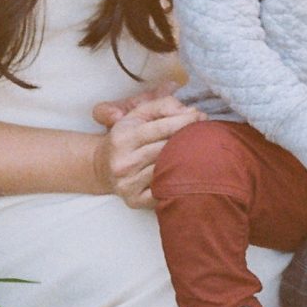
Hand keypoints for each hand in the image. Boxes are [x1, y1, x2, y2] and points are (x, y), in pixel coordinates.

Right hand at [92, 89, 197, 209]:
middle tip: (204, 133)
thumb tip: (190, 112)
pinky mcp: (134, 201)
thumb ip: (162, 106)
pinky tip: (185, 174)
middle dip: (187, 139)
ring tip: (199, 152)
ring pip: (166, 170)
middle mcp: (123, 162)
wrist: (102, 167)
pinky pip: (163, 192)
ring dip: (185, 161)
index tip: (201, 117)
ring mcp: (128, 183)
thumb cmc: (127, 137)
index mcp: (122, 137)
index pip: (159, 128)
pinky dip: (176, 183)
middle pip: (165, 149)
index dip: (183, 121)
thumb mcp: (137, 115)